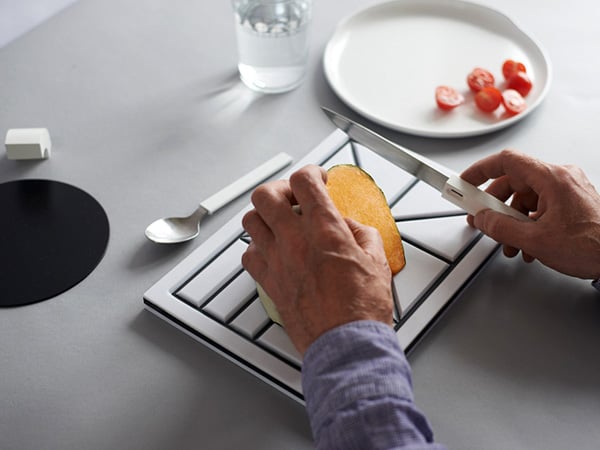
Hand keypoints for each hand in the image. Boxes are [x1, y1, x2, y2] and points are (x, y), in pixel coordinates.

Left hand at [241, 165, 393, 354]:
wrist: (346, 344)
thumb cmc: (363, 308)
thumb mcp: (377, 260)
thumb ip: (361, 233)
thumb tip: (348, 225)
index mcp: (325, 229)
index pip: (304, 181)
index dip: (311, 172)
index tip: (317, 178)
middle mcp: (295, 241)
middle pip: (266, 195)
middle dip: (279, 189)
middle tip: (293, 198)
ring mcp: (278, 262)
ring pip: (251, 221)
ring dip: (264, 216)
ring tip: (279, 222)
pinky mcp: (269, 283)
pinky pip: (248, 256)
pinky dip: (257, 248)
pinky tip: (272, 251)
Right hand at [461, 149, 599, 278]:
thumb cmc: (595, 245)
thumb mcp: (536, 240)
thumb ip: (502, 228)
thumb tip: (483, 219)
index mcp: (553, 178)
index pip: (507, 161)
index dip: (480, 170)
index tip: (465, 182)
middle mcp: (561, 178)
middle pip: (514, 182)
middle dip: (496, 206)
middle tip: (482, 219)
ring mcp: (567, 190)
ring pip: (526, 198)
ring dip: (512, 221)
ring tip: (510, 242)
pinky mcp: (571, 203)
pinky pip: (539, 207)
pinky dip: (528, 224)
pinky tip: (526, 244)